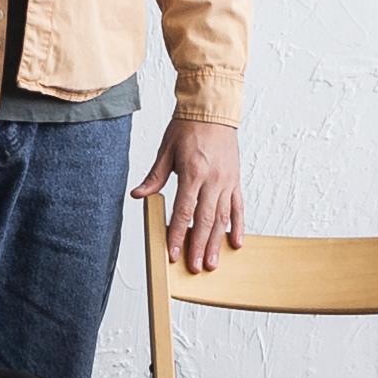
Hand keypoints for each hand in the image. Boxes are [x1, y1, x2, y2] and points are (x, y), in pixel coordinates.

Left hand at [146, 119, 244, 271]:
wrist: (213, 110)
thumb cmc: (188, 127)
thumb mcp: (166, 149)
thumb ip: (155, 176)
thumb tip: (139, 195)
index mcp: (193, 172)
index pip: (184, 210)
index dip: (178, 234)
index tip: (174, 253)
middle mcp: (213, 179)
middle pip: (205, 219)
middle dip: (199, 246)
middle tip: (195, 267)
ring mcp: (227, 181)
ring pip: (223, 217)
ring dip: (217, 242)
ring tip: (212, 262)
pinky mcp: (235, 180)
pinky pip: (238, 206)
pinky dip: (237, 225)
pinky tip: (235, 243)